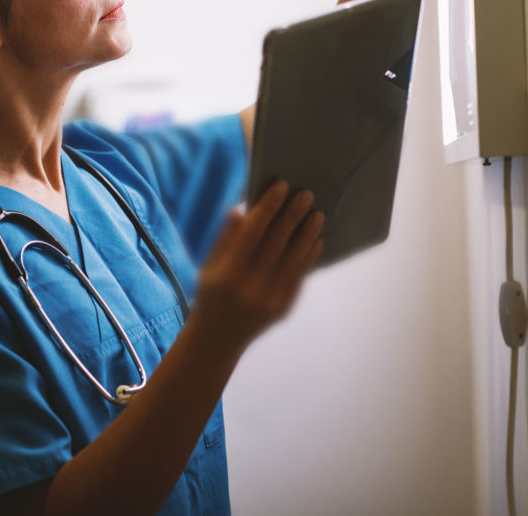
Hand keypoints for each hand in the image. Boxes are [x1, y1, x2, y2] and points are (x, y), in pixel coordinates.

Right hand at [190, 181, 323, 356]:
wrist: (217, 340)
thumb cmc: (211, 295)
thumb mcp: (209, 266)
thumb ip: (225, 239)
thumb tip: (241, 210)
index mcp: (227, 273)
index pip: (251, 233)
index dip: (267, 207)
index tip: (281, 186)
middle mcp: (249, 287)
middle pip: (276, 244)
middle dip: (292, 216)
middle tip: (306, 194)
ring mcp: (269, 300)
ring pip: (294, 260)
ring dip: (308, 235)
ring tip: (318, 214)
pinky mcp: (283, 309)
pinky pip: (300, 277)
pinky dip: (309, 257)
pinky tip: (316, 240)